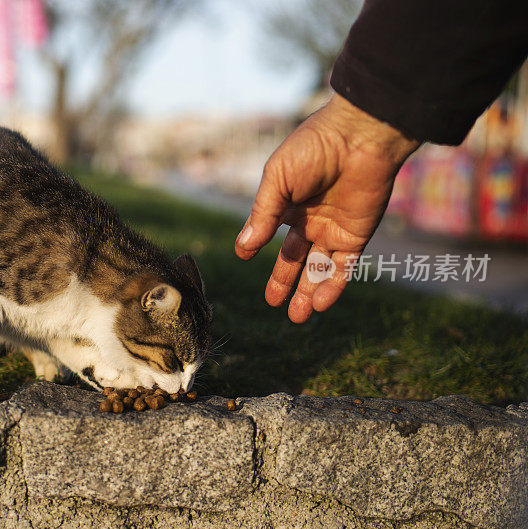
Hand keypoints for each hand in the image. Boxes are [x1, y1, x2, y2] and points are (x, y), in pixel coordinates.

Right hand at [235, 94, 419, 322]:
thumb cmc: (313, 149)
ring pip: (318, 268)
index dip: (255, 245)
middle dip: (284, 280)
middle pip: (294, 257)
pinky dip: (333, 286)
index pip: (268, 231)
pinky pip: (343, 266)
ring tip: (297, 317)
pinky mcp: (356, 235)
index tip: (245, 257)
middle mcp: (309, 218)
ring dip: (308, 292)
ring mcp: (333, 228)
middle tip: (273, 303)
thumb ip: (262, 215)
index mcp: (287, 202)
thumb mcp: (277, 179)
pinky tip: (320, 305)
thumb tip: (243, 248)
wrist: (359, 137)